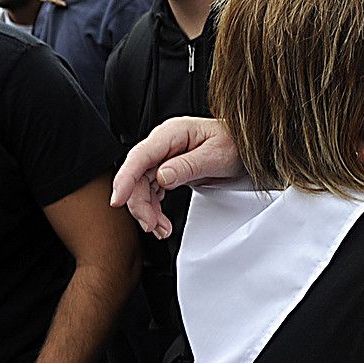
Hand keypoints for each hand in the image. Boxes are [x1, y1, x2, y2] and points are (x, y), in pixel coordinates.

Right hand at [111, 116, 242, 238]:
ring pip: (142, 186)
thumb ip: (189, 166)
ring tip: (161, 229)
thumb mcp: (217, 155)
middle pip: (137, 176)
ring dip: (147, 210)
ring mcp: (164, 157)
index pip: (140, 157)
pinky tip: (160, 220)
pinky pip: (152, 190)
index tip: (118, 200)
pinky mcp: (168, 169)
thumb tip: (162, 177)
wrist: (245, 146)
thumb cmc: (235, 143)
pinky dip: (154, 208)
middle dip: (140, 204)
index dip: (125, 179)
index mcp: (172, 133)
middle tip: (152, 226)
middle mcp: (163, 144)